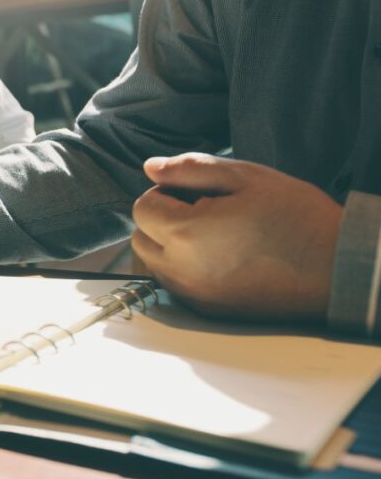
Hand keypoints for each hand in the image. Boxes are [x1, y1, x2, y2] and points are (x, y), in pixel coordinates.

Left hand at [131, 153, 341, 321]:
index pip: (142, 207)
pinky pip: (173, 285)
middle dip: (161, 219)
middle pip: (141, 238)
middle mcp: (179, 270)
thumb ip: (190, 169)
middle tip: (203, 210)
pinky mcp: (205, 310)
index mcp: (185, 233)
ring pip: (152, 264)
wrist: (336, 268)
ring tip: (211, 233)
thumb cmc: (295, 217)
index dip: (166, 193)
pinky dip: (182, 268)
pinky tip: (219, 256)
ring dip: (167, 245)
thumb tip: (150, 168)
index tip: (197, 193)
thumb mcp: (245, 178)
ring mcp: (191, 294)